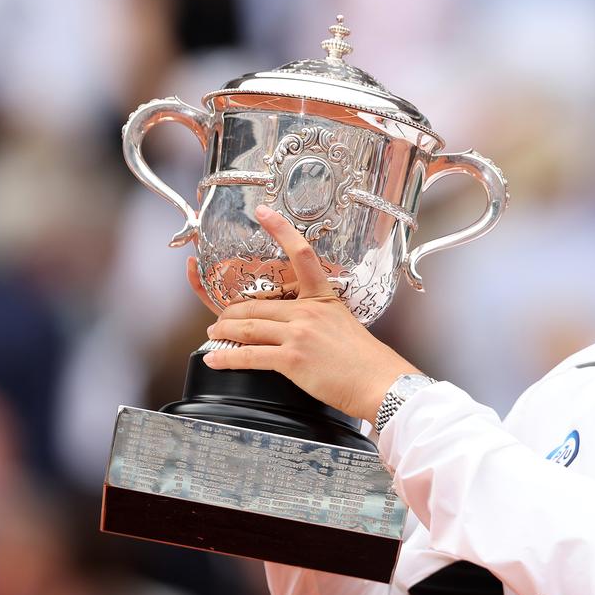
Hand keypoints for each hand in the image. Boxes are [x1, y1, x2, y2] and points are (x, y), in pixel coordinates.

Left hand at [202, 204, 419, 422]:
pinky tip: (215, 358)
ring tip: (215, 335)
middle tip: (221, 320)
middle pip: (256, 304)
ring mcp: (299, 334)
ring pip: (247, 327)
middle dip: (230, 313)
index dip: (281, 229)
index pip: (302, 255)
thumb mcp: (344, 325)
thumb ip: (319, 320)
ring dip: (224, 332)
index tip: (264, 212)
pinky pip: (248, 355)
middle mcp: (308, 311)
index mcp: (323, 299)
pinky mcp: (292, 358)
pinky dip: (226, 357)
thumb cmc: (365, 361)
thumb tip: (299, 328)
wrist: (379, 382)